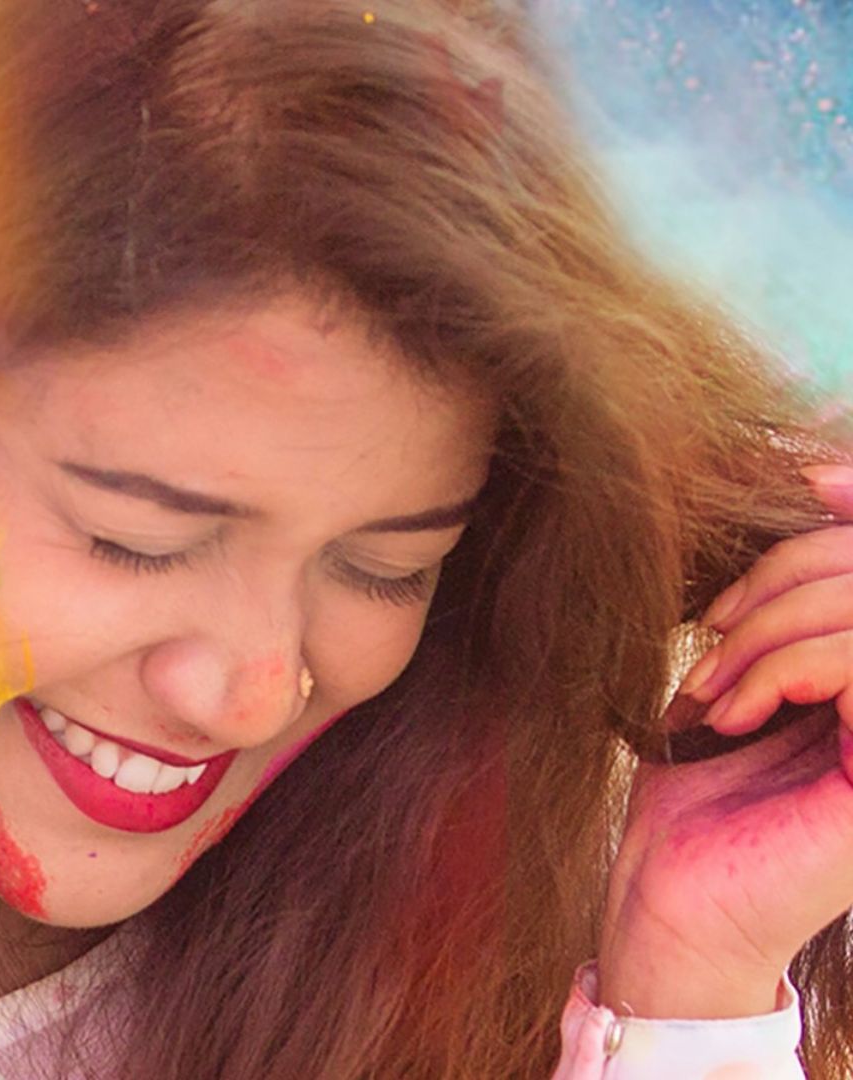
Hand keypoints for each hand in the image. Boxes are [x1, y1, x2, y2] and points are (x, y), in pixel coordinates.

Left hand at [599, 467, 852, 1017]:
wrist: (672, 903)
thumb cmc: (698, 794)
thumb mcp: (744, 671)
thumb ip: (789, 603)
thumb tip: (814, 483)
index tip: (802, 483)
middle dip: (784, 576)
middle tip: (712, 635)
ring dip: (771, 629)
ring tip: (714, 686)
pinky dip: (782, 665)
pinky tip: (732, 711)